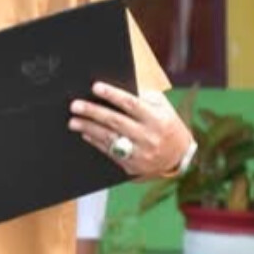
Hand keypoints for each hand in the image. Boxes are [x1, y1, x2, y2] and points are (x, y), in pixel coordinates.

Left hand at [68, 83, 189, 179]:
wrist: (179, 157)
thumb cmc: (167, 126)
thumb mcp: (163, 107)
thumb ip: (144, 96)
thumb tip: (117, 88)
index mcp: (156, 119)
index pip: (131, 104)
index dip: (112, 95)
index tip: (95, 87)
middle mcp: (148, 136)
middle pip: (116, 121)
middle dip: (93, 112)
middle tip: (75, 105)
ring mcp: (140, 153)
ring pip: (110, 139)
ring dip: (89, 128)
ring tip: (73, 121)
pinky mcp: (132, 166)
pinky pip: (110, 152)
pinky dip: (96, 142)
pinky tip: (85, 133)